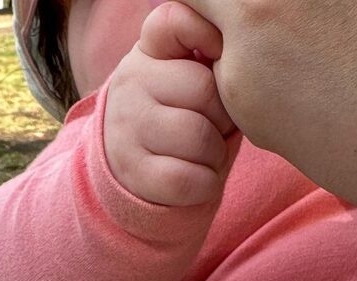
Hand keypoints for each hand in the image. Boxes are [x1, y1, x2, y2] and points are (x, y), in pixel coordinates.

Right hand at [104, 1, 239, 206]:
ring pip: (200, 138)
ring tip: (207, 155)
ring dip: (217, 154)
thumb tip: (229, 43)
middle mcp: (130, 84)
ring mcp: (127, 129)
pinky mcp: (135, 173)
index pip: (174, 21)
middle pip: (204, 90)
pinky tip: (199, 179)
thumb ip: (207, 54)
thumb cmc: (178, 121)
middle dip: (225, 116)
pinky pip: (190, 179)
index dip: (208, 37)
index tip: (218, 57)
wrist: (132, 176)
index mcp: (147, 52)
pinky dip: (207, 184)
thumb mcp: (186, 78)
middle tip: (217, 127)